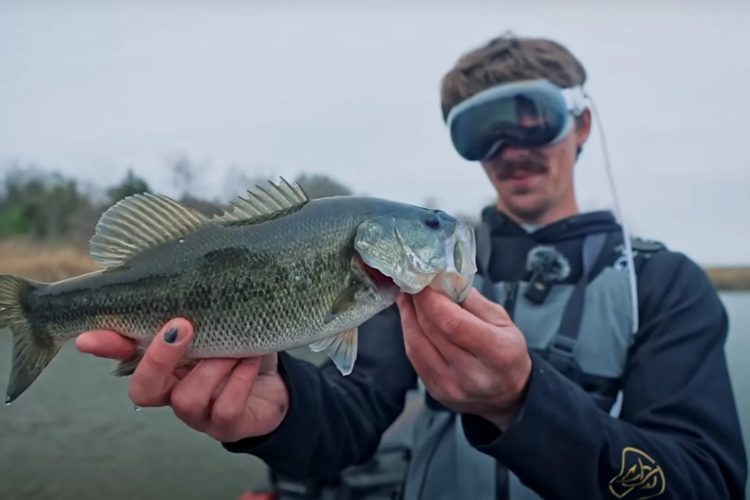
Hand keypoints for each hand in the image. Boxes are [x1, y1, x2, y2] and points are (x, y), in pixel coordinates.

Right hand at [75, 319, 289, 442]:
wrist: (275, 383)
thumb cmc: (240, 344)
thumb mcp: (219, 320)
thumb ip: (196, 305)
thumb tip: (178, 271)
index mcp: (163, 361)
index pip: (123, 354)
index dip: (106, 346)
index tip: (89, 336)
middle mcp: (172, 389)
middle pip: (144, 389)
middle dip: (158, 359)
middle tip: (182, 326)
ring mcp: (196, 412)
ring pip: (187, 398)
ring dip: (214, 367)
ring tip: (236, 349)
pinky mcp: (224, 426)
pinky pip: (224, 407)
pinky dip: (240, 380)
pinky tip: (250, 362)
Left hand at [397, 287, 531, 430]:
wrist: (508, 395)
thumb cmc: (507, 353)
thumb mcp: (503, 321)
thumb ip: (473, 300)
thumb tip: (443, 281)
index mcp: (497, 353)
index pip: (453, 323)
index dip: (432, 299)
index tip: (423, 279)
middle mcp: (472, 374)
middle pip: (432, 331)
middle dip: (418, 302)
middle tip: (412, 281)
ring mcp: (451, 386)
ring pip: (416, 344)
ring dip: (408, 316)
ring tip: (408, 297)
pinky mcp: (435, 391)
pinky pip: (414, 357)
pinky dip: (410, 333)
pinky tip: (411, 318)